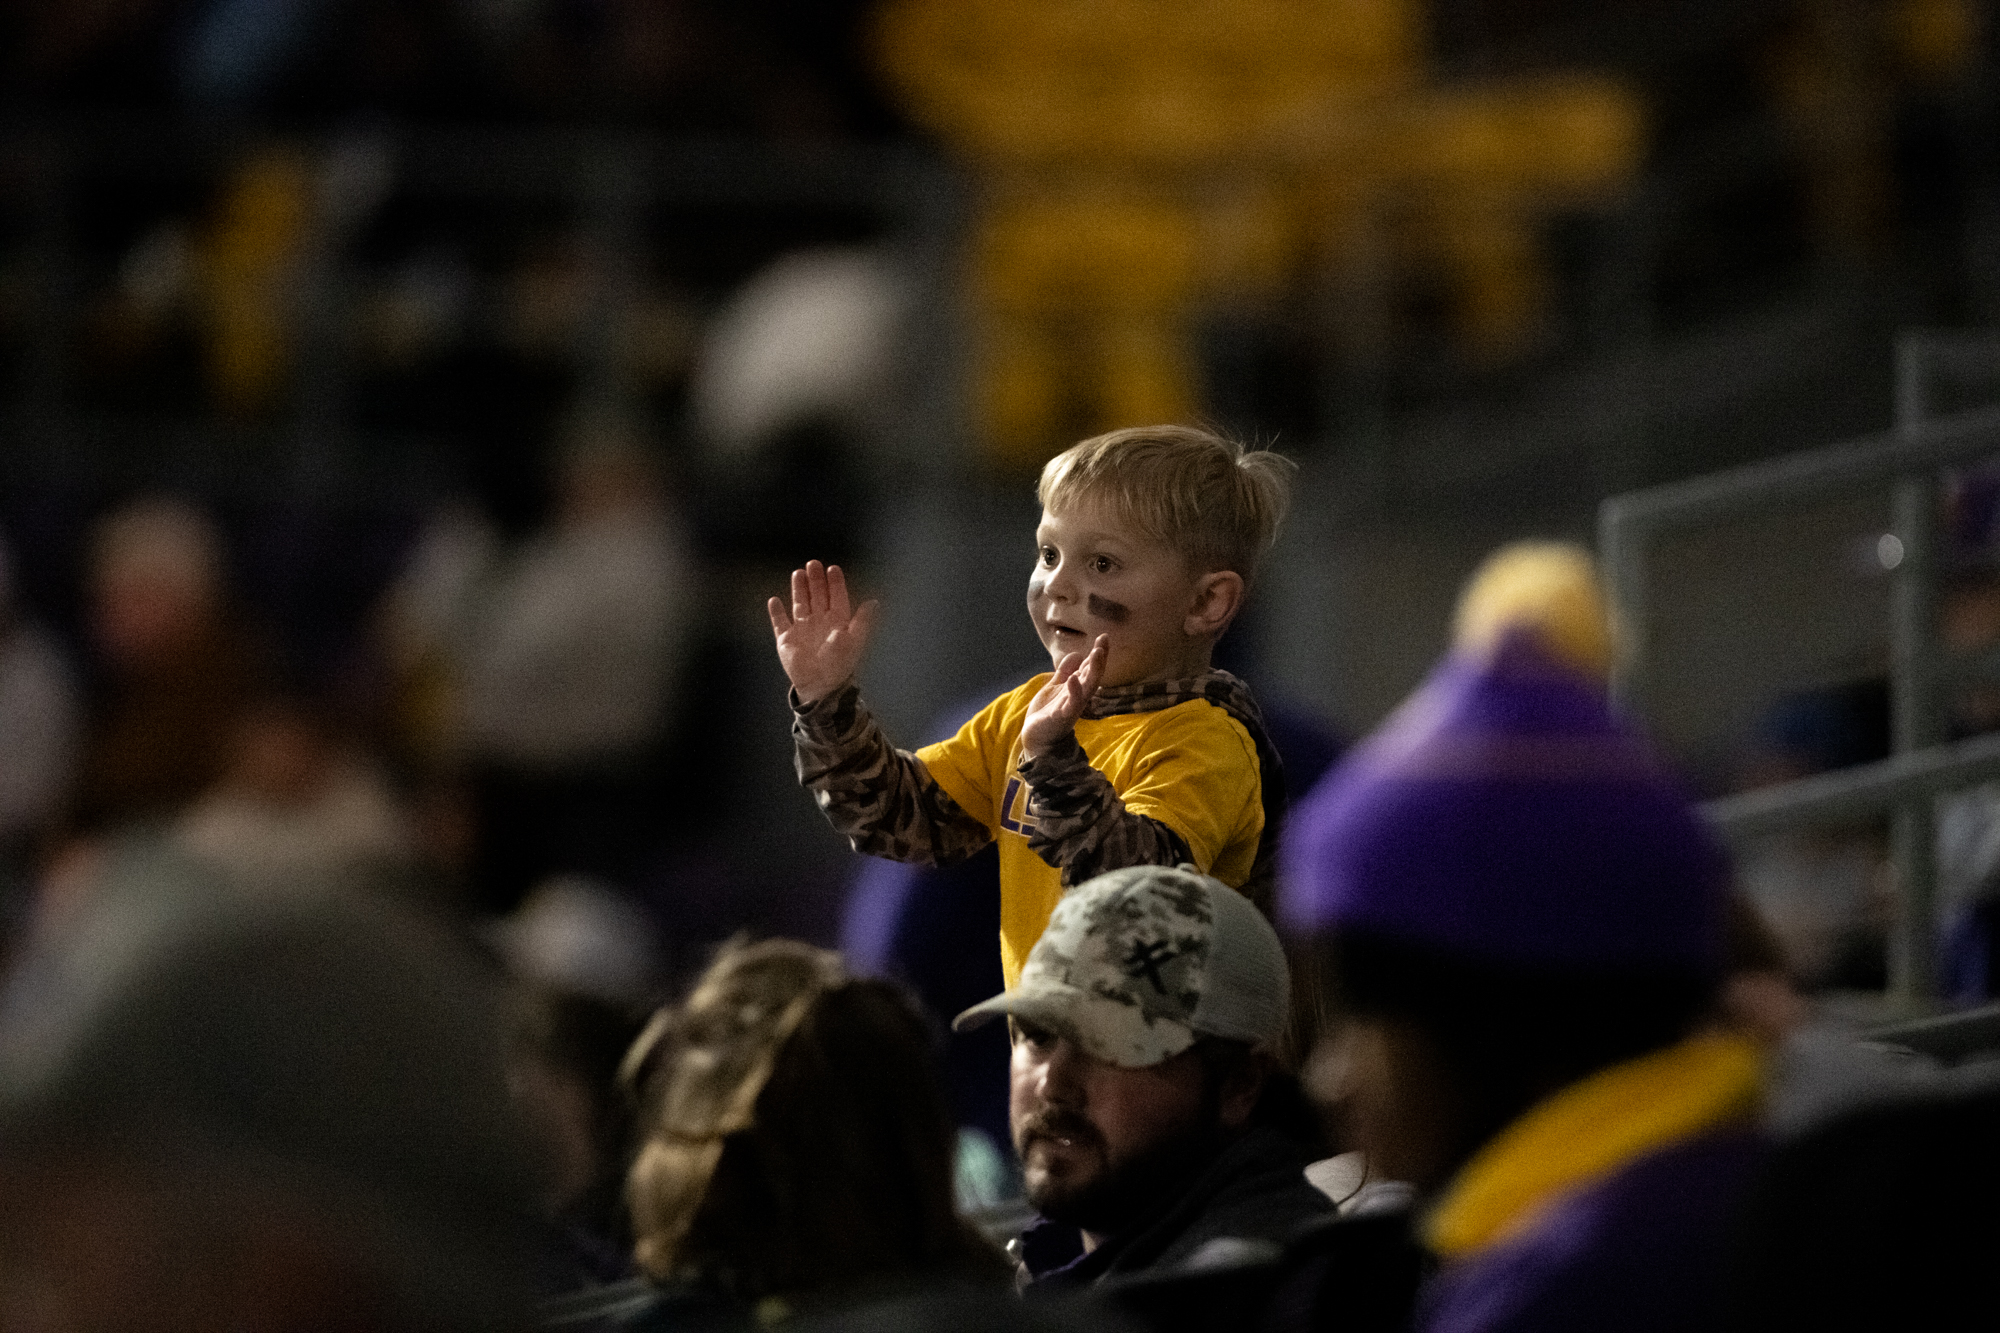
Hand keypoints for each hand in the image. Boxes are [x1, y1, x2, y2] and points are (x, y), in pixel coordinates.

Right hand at [768, 560, 879, 704]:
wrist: (820, 685)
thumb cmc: (839, 664)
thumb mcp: (855, 640)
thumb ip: (863, 621)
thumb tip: (874, 602)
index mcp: (837, 622)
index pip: (837, 597)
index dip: (835, 583)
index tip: (833, 568)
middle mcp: (819, 622)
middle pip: (817, 596)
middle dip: (816, 580)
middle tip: (813, 564)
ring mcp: (802, 630)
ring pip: (800, 604)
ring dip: (799, 589)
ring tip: (798, 573)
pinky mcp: (786, 639)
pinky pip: (779, 622)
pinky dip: (776, 612)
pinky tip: (774, 600)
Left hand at [1021, 635, 1107, 758]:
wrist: (1037, 737)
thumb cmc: (1047, 713)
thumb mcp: (1055, 686)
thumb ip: (1065, 672)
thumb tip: (1077, 654)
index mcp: (1077, 688)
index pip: (1090, 667)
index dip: (1097, 653)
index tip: (1104, 636)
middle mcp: (1078, 696)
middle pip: (1093, 675)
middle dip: (1099, 658)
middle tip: (1104, 641)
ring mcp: (1072, 706)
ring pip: (1087, 687)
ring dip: (1093, 670)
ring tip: (1096, 653)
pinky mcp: (1063, 716)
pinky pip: (1072, 704)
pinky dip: (1075, 692)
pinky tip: (1074, 678)